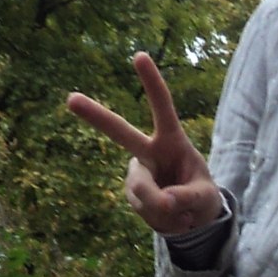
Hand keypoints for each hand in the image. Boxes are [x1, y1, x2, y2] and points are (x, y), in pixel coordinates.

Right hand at [67, 52, 223, 235]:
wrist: (192, 217)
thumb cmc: (202, 195)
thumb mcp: (207, 198)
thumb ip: (189, 197)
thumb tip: (163, 202)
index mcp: (172, 140)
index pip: (162, 107)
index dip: (152, 83)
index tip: (139, 55)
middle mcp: (149, 151)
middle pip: (120, 132)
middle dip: (95, 115)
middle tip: (70, 99)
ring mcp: (137, 173)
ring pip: (143, 191)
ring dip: (166, 209)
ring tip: (184, 212)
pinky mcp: (132, 194)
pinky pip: (146, 211)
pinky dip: (164, 220)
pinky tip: (174, 217)